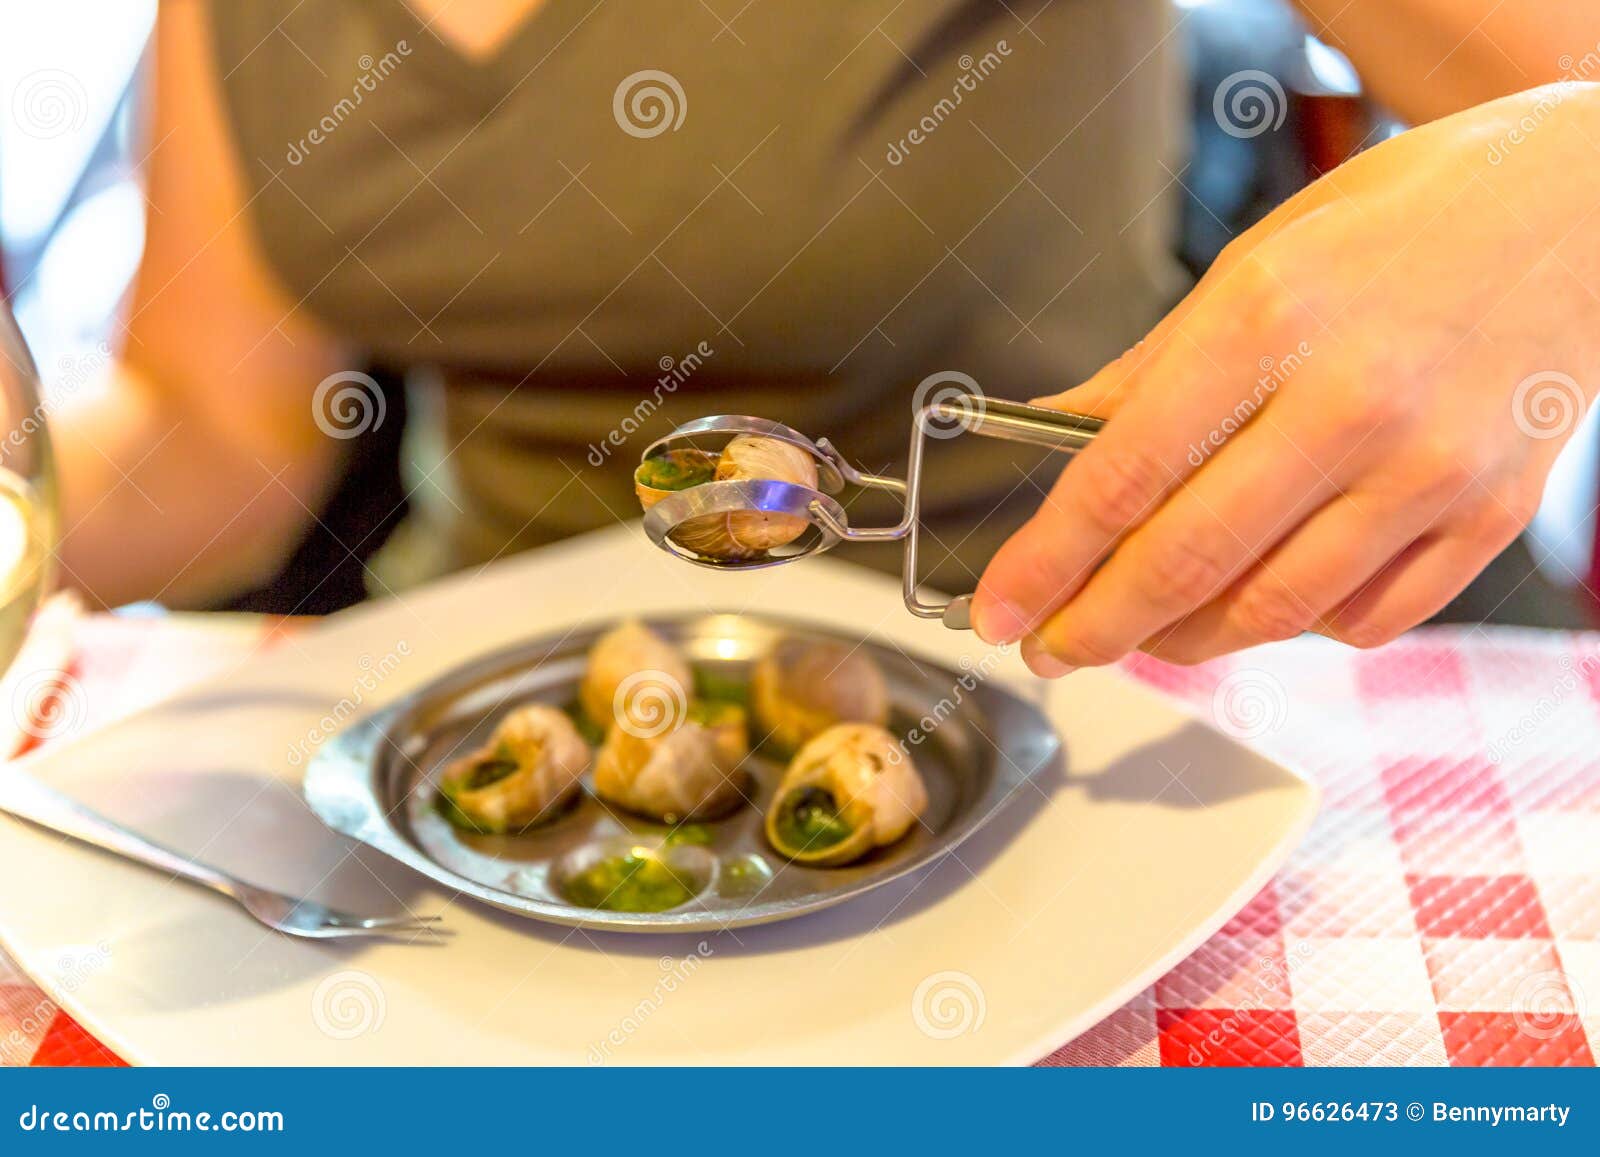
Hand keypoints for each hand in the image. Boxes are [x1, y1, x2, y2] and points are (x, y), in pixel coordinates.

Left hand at [973, 84, 1599, 674]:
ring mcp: (1431, 469)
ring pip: (1273, 610)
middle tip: (1049, 648)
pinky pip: (1366, 620)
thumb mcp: (1250, 268)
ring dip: (1183, 641)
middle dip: (1096, 626)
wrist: (1576, 207)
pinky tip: (1260, 603)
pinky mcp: (1491, 516)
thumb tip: (1050, 438)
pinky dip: (1296, 629)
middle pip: (1188, 562)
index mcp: (1267, 324)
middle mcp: (1352, 403)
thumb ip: (1144, 372)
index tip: (1000, 612)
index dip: (1046, 563)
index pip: (1123, 477)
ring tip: (1141, 632)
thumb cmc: (1396, 227)